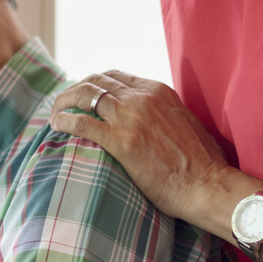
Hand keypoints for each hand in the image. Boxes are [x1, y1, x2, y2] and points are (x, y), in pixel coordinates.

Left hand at [49, 71, 251, 231]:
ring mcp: (131, 118)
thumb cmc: (202, 163)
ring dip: (63, 102)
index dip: (93, 84)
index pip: (114, 76)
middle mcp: (142, 99)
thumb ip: (166, 114)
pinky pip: (81, 122)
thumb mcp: (185, 124)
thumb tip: (155, 121)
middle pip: (95, 82)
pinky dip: (63, 120)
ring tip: (54, 115)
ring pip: (84, 95)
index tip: (82, 96)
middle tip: (62, 104)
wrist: (209, 185)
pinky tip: (55, 126)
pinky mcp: (121, 142)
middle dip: (74, 90)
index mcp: (158, 91)